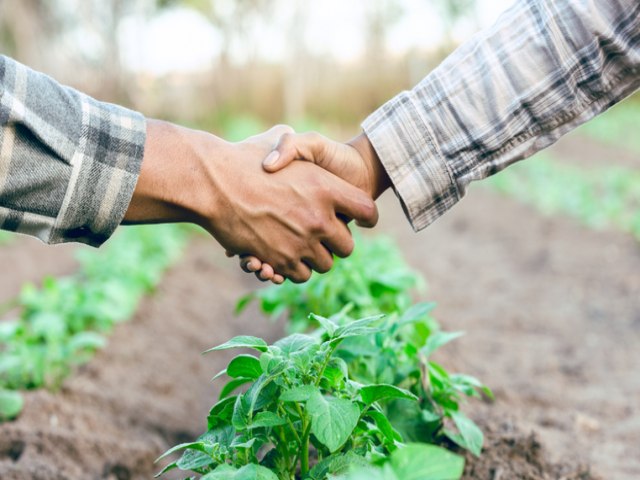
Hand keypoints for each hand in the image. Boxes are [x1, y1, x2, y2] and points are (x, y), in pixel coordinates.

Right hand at [125, 121, 377, 282]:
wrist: (212, 183)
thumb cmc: (244, 157)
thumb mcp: (280, 137)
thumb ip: (300, 144)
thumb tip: (312, 155)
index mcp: (327, 188)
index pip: (367, 211)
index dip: (368, 217)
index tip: (362, 219)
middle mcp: (319, 219)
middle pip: (348, 247)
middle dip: (338, 243)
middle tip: (324, 234)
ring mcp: (300, 243)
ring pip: (325, 265)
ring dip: (316, 258)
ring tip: (302, 244)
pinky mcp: (279, 261)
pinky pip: (300, 275)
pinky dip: (294, 269)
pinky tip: (284, 253)